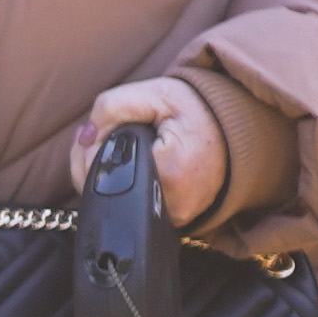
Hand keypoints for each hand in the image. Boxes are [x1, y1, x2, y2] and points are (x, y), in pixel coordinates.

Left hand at [82, 76, 230, 228]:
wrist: (234, 130)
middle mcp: (173, 205)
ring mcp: (174, 219)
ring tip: (120, 147)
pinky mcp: (173, 223)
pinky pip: (132, 207)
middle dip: (92, 161)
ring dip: (106, 175)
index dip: (88, 148)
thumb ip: (113, 107)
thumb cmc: (197, 110)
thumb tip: (83, 136)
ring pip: (114, 202)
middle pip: (102, 191)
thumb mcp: (156, 94)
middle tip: (107, 134)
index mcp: (170, 173)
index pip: (102, 169)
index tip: (96, 130)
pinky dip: (124, 187)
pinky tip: (132, 165)